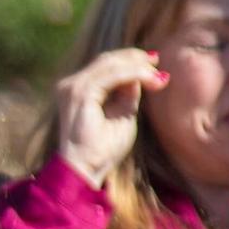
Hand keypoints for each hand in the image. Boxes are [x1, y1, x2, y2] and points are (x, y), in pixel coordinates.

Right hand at [52, 48, 170, 188]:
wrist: (86, 169)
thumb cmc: (103, 150)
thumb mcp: (122, 115)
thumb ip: (127, 93)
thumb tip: (140, 74)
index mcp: (77, 90)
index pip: (104, 66)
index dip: (129, 61)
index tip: (153, 64)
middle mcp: (70, 85)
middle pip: (106, 60)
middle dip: (134, 58)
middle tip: (157, 61)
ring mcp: (72, 87)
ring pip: (109, 64)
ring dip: (137, 66)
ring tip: (157, 75)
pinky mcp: (80, 93)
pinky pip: (111, 75)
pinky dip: (133, 74)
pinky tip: (150, 78)